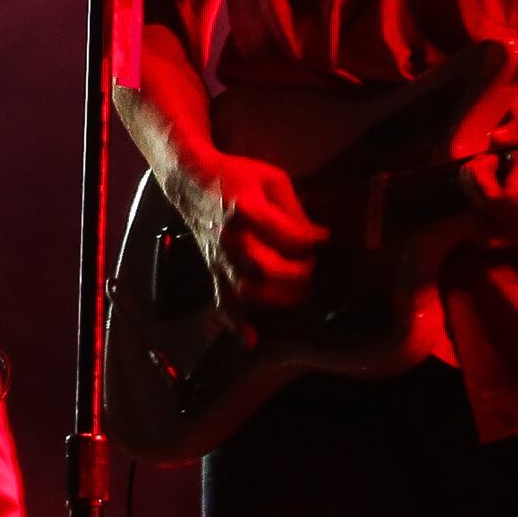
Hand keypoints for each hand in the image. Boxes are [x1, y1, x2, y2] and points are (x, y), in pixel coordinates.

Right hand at [168, 146, 327, 311]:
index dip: (311, 240)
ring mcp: (219, 257)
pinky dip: (236, 324)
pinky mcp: (213, 270)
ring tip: (302, 295)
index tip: (325, 239)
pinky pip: (222, 302)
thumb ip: (294, 210)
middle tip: (316, 270)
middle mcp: (230, 237)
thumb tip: (316, 238)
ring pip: (248, 290)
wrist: (192, 182)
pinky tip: (251, 341)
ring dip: (280, 299)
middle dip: (299, 274)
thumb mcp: (272, 179)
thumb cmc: (236, 176)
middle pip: (267, 268)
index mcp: (245, 208)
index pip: (286, 234)